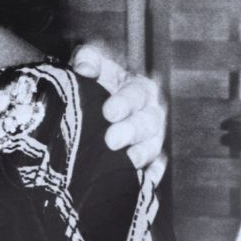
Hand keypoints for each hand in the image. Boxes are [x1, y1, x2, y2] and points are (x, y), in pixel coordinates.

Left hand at [71, 44, 167, 185]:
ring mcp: (153, 138)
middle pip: (148, 123)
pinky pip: (156, 169)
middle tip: (111, 140)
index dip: (124, 103)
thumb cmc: (97, 80)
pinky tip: (145, 181)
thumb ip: (88, 59)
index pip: (137, 93)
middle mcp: (151, 113)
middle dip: (131, 132)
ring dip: (142, 155)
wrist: (97, 103)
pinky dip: (152, 175)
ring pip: (154, 147)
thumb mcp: (91, 62)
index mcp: (140, 88)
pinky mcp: (150, 160)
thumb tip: (84, 68)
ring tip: (128, 161)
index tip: (108, 111)